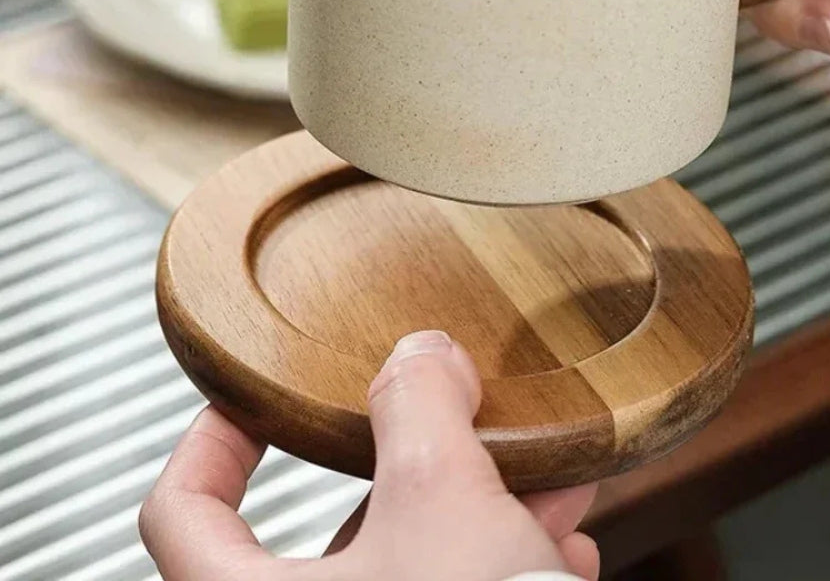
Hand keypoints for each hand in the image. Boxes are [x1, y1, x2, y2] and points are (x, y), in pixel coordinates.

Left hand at [139, 331, 598, 580]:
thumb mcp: (440, 500)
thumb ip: (418, 409)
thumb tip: (419, 358)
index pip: (181, 512)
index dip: (213, 441)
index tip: (253, 403)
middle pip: (335, 531)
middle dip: (411, 465)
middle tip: (441, 423)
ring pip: (412, 569)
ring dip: (476, 514)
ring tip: (532, 482)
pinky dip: (500, 568)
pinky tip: (560, 550)